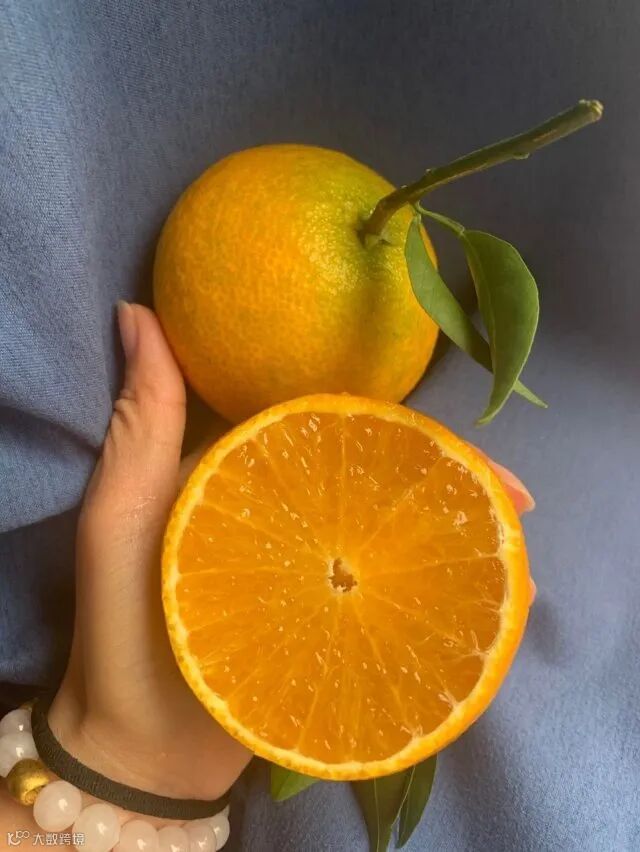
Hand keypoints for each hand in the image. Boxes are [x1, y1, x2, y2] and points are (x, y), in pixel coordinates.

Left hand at [45, 302, 534, 808]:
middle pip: (379, 479)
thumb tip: (137, 310)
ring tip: (518, 553)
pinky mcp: (331, 623)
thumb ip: (142, 424)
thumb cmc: (122, 624)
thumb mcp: (125, 515)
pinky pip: (390, 593)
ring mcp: (315, 570)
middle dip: (451, 481)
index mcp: (245, 472)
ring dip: (458, 533)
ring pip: (394, 534)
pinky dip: (438, 589)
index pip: (330, 426)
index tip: (458, 431)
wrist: (142, 747)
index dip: (395, 422)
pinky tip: (487, 596)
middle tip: (517, 500)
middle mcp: (289, 512)